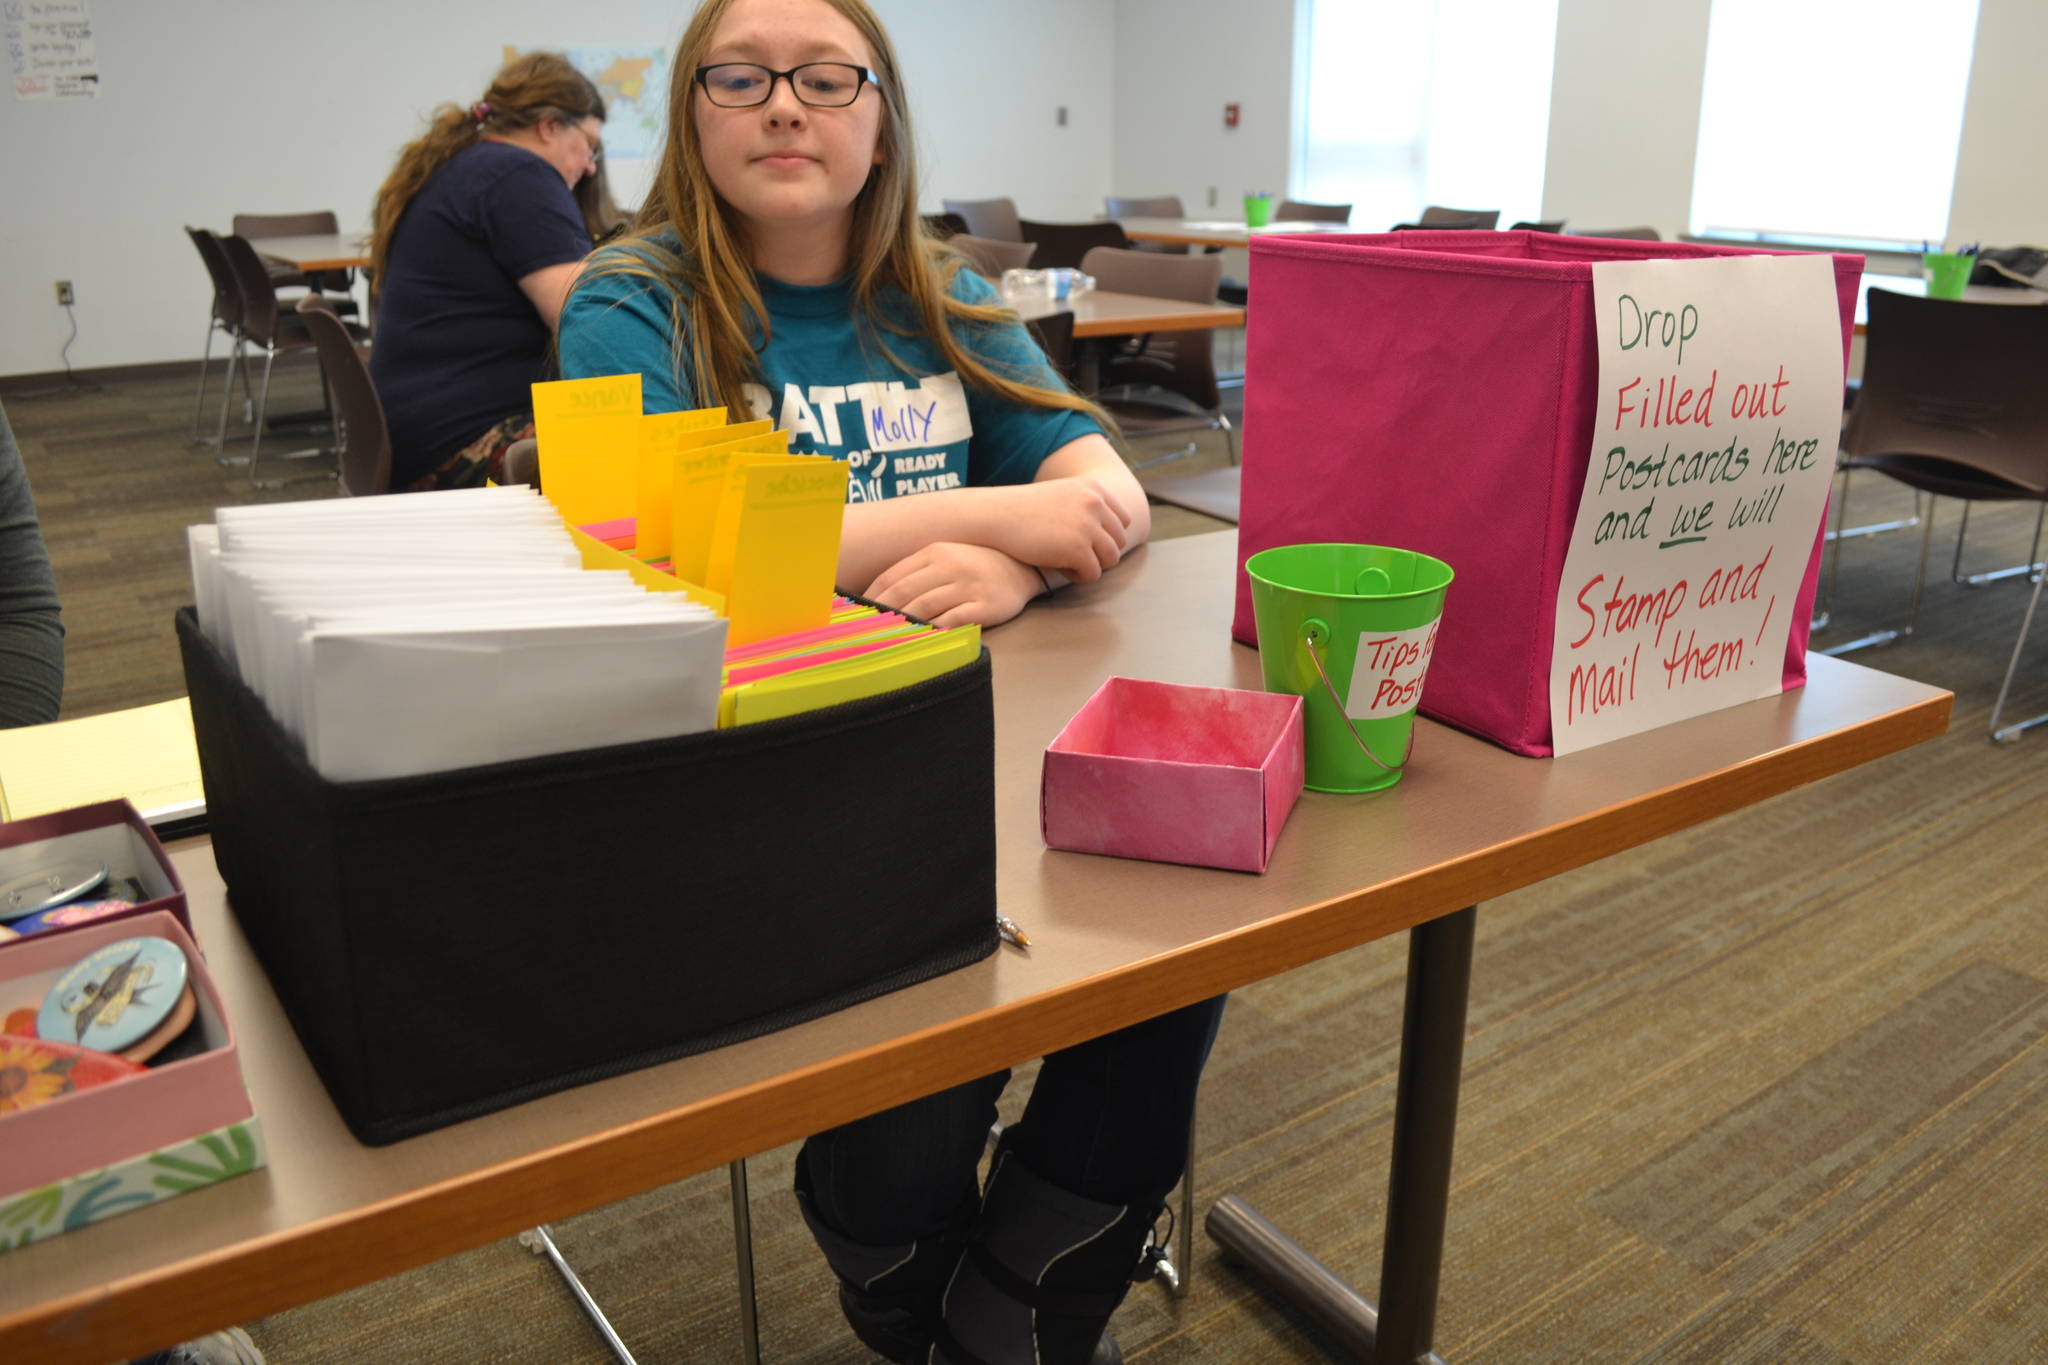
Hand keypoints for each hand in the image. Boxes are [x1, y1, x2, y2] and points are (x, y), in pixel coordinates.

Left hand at [866, 542, 1044, 627]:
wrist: (1023, 568)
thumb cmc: (976, 566)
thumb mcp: (946, 557)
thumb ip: (917, 573)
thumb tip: (880, 598)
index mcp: (934, 552)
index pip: (893, 576)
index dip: (871, 597)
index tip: (856, 615)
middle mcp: (950, 565)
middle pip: (905, 593)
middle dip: (882, 615)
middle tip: (865, 633)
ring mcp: (968, 585)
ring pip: (925, 608)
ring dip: (904, 625)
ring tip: (885, 641)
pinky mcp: (986, 606)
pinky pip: (953, 621)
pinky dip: (933, 632)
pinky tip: (920, 641)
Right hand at [980, 478, 1131, 582]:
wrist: (996, 516)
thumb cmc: (1024, 511)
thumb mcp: (1062, 497)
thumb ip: (1086, 508)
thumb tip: (1113, 537)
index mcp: (1094, 488)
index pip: (1122, 520)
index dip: (1106, 537)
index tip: (1085, 543)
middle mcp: (1095, 504)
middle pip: (1119, 541)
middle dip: (1100, 553)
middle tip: (1074, 556)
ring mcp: (1088, 526)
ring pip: (1111, 559)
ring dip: (1092, 565)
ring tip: (1068, 563)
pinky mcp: (1079, 549)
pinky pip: (1093, 573)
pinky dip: (1079, 576)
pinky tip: (1060, 568)